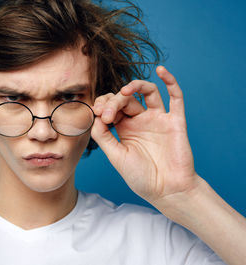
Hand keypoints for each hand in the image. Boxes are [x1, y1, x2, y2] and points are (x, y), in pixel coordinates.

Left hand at [91, 66, 199, 205]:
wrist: (166, 191)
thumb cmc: (140, 177)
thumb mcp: (115, 156)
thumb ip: (103, 135)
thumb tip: (94, 115)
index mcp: (125, 128)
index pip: (112, 107)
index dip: (103, 105)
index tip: (97, 113)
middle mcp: (140, 121)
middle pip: (126, 99)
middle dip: (113, 102)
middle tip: (107, 114)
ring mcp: (158, 119)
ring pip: (147, 92)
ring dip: (135, 86)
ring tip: (125, 91)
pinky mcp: (175, 121)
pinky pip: (176, 97)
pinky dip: (170, 82)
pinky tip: (161, 71)